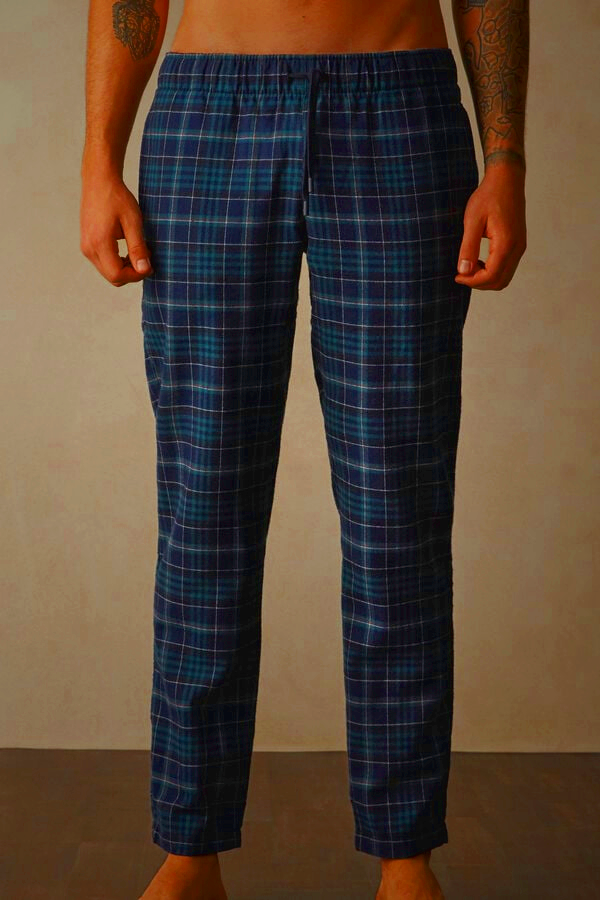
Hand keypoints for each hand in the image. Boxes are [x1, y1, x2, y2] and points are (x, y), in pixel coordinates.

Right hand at [80, 172, 152, 286]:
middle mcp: (88, 248)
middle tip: (146, 259)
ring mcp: (86, 247)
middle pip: (112, 277)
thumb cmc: (117, 198)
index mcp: (99, 243)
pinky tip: (127, 249)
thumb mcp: (133, 222)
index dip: (136, 276)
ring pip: (108, 271)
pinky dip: (117, 262)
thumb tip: (144, 270)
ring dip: (125, 268)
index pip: (117, 275)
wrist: (99, 181)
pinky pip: (103, 263)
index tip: (149, 266)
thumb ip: (138, 248)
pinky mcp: (87, 244)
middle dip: (131, 273)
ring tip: (138, 251)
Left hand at [455, 163, 526, 290]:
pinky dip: (493, 271)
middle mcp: (517, 248)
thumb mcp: (472, 221)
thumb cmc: (488, 196)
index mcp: (506, 243)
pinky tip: (479, 261)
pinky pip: (507, 267)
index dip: (472, 281)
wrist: (507, 179)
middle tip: (462, 273)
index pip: (491, 276)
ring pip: (505, 277)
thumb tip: (464, 271)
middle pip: (500, 282)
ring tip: (470, 266)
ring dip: (486, 278)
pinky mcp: (519, 244)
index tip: (457, 275)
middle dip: (479, 283)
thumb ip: (468, 247)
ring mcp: (520, 247)